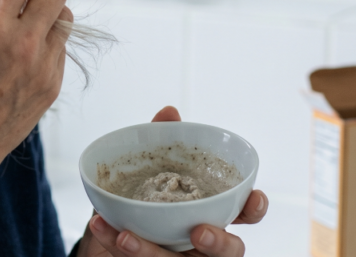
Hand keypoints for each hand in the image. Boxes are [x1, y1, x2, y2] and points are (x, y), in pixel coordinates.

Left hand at [76, 106, 268, 256]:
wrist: (110, 226)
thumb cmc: (143, 197)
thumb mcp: (151, 168)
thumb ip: (163, 143)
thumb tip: (170, 113)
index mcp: (212, 212)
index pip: (245, 213)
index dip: (254, 208)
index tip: (254, 197)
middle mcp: (203, 241)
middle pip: (229, 252)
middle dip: (219, 244)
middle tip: (199, 232)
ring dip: (152, 253)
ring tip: (126, 237)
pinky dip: (116, 246)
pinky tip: (100, 225)